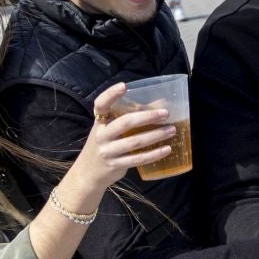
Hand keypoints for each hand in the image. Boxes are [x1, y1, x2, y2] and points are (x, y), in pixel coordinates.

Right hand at [61, 82, 176, 201]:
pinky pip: (138, 158)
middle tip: (165, 113)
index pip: (101, 104)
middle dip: (147, 117)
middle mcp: (101, 135)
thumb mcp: (110, 130)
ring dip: (155, 135)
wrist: (87, 173)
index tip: (124, 86)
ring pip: (135, 141)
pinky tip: (166, 149)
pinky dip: (154, 154)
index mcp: (100, 122)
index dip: (110, 94)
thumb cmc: (105, 146)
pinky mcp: (115, 165)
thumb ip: (128, 118)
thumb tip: (160, 104)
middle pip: (125, 123)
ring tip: (171, 130)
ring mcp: (107, 151)